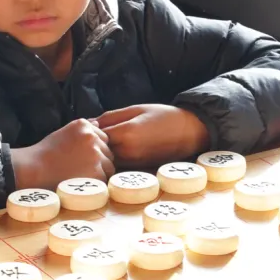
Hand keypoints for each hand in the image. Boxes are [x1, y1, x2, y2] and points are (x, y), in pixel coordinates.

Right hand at [11, 119, 113, 189]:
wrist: (34, 169)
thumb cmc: (46, 153)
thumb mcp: (63, 132)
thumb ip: (83, 129)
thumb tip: (98, 123)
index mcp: (84, 125)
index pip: (103, 137)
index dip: (95, 149)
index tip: (81, 157)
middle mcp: (92, 137)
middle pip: (108, 151)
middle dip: (99, 160)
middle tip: (80, 168)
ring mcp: (95, 154)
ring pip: (109, 165)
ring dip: (100, 172)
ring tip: (80, 175)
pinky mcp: (96, 171)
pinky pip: (105, 178)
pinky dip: (96, 182)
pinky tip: (81, 181)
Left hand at [95, 105, 209, 167]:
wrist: (190, 132)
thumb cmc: (164, 116)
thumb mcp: (136, 109)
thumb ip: (111, 117)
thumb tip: (89, 124)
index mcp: (126, 133)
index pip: (95, 134)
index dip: (90, 129)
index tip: (90, 124)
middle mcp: (128, 152)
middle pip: (98, 150)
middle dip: (94, 142)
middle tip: (96, 133)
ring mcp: (133, 163)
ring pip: (106, 159)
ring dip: (103, 151)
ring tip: (108, 140)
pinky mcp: (138, 170)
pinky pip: (118, 164)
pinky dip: (114, 157)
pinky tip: (120, 148)